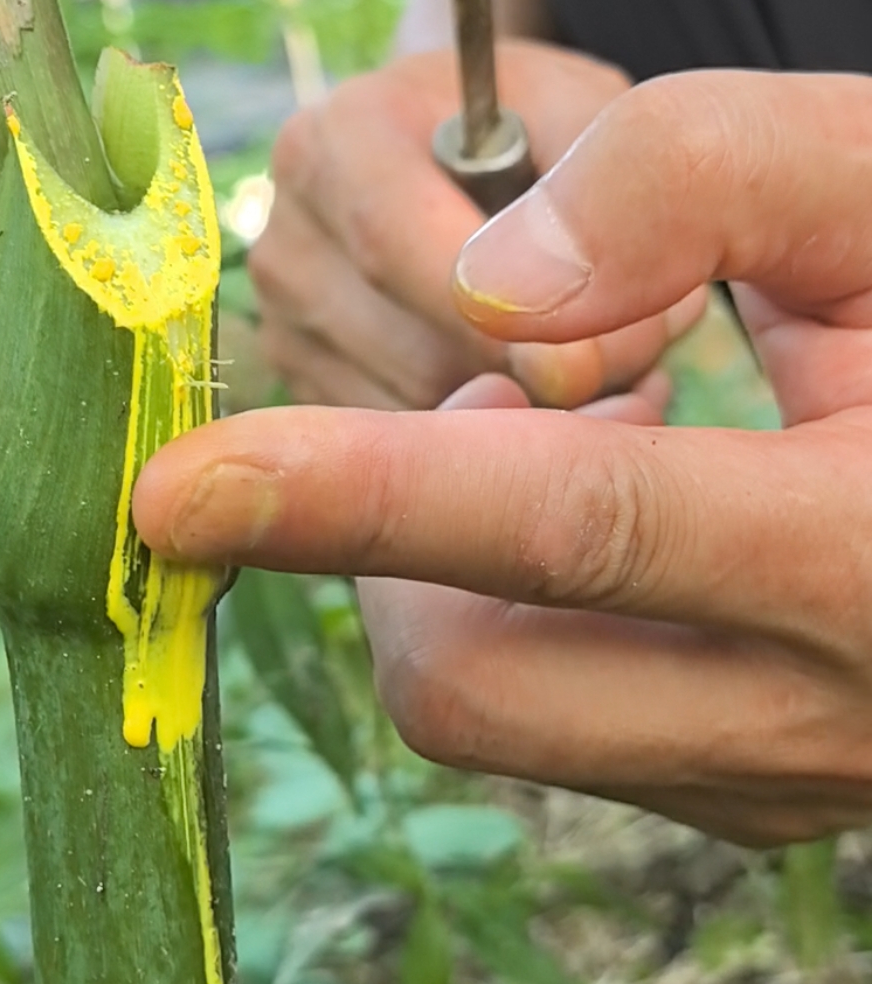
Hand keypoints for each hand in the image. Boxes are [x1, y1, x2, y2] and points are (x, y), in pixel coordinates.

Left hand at [136, 71, 871, 844]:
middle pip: (477, 682)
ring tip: (619, 431)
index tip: (178, 488)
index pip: (573, 529)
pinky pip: (566, 735)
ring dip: (469, 575)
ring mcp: (796, 786)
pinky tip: (650, 516)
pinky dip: (534, 621)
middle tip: (508, 397)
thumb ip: (703, 180)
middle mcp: (834, 712)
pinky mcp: (764, 803)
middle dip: (400, 541)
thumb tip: (496, 298)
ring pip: (505, 720)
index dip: (358, 496)